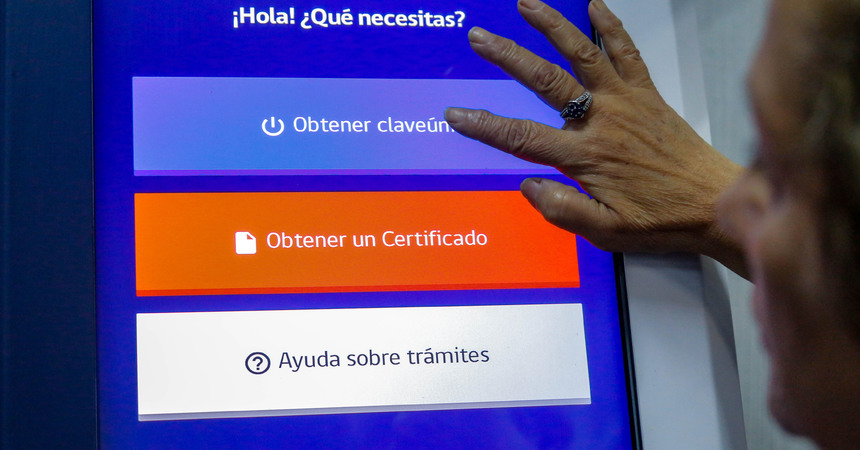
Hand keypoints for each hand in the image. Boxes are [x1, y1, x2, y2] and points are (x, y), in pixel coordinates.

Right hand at [445, 0, 745, 273]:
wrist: (716, 203)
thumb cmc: (662, 220)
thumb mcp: (607, 232)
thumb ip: (564, 210)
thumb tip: (529, 186)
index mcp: (586, 156)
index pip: (523, 137)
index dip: (485, 126)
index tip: (457, 114)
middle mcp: (603, 121)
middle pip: (546, 81)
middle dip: (509, 57)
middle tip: (480, 38)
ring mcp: (626, 101)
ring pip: (583, 53)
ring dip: (553, 25)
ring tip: (527, 4)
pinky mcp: (648, 94)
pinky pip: (627, 52)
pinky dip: (610, 26)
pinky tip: (594, 6)